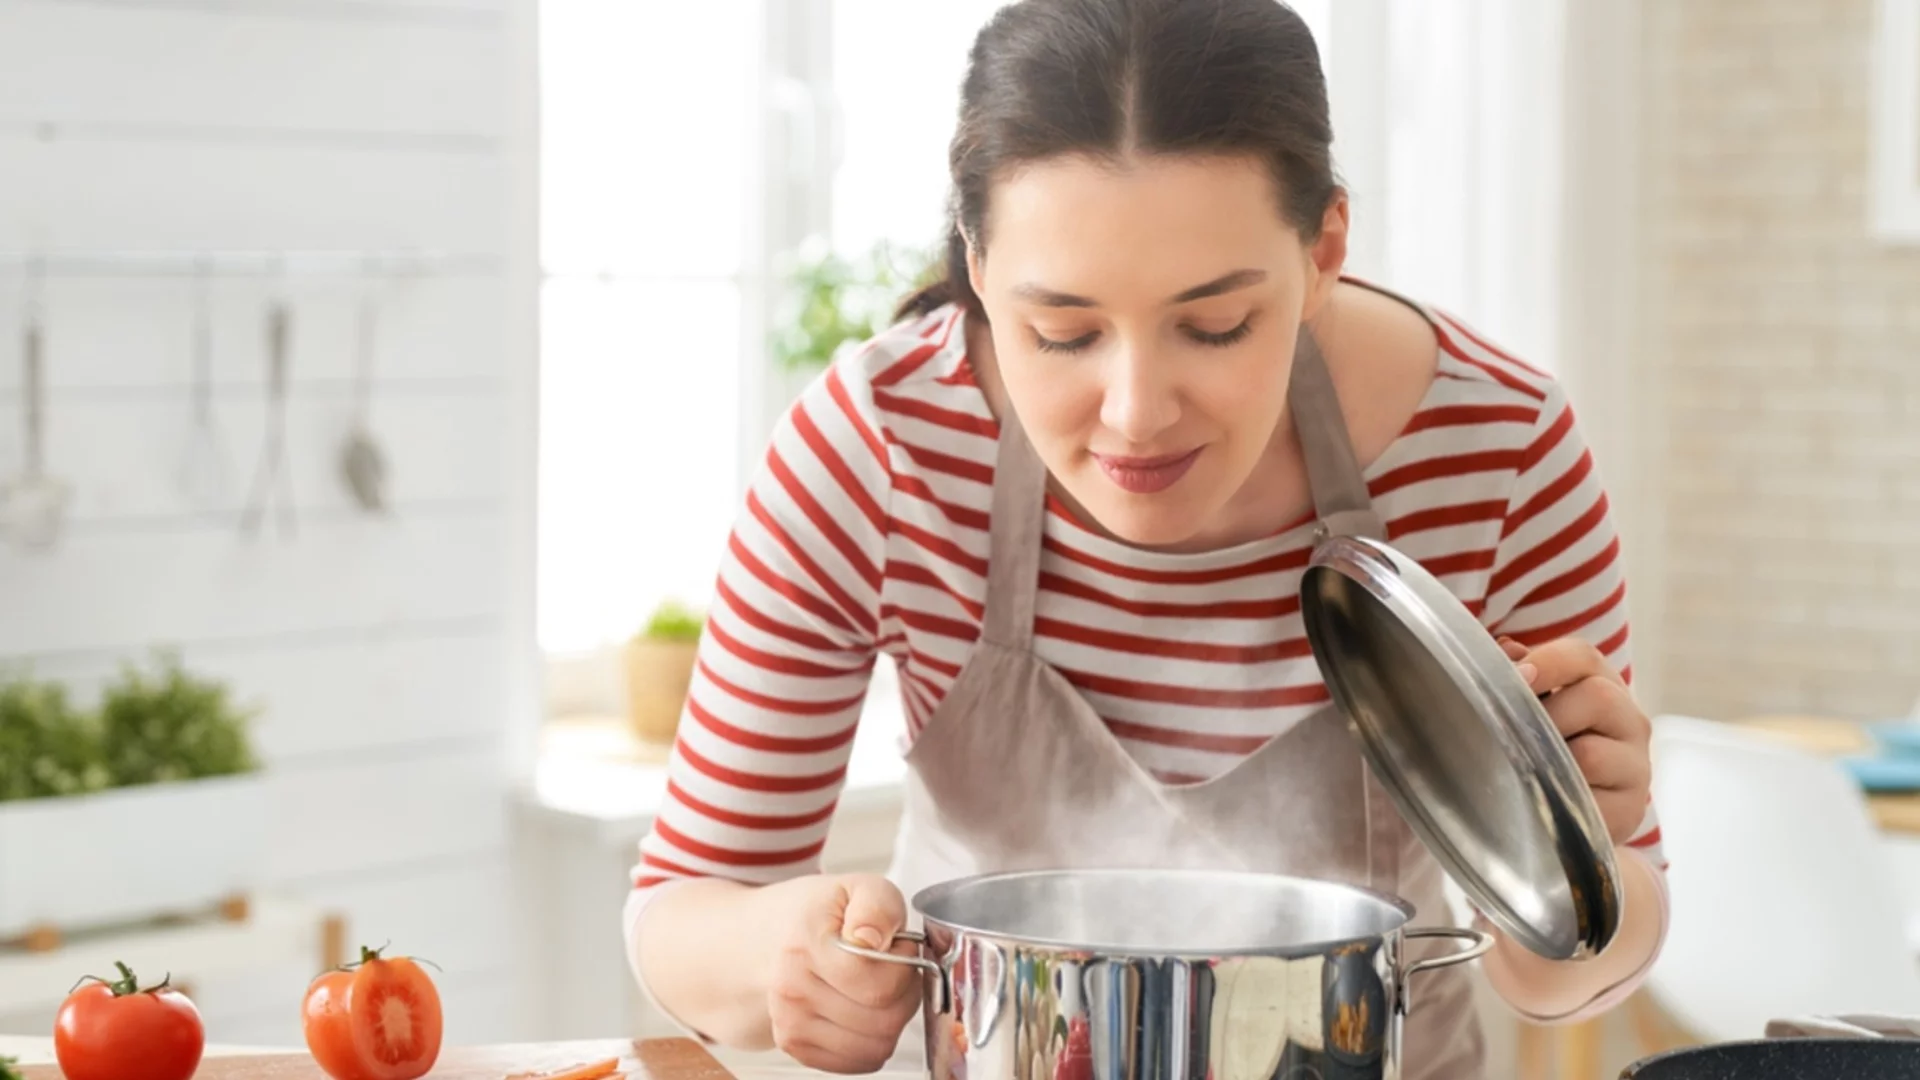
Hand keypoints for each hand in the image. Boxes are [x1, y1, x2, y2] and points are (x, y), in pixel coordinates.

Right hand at [765, 873, 921, 1073]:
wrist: (767, 938)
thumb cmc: (819, 914)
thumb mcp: (857, 887)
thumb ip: (877, 906)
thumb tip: (870, 939)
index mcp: (806, 945)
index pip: (881, 986)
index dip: (905, 966)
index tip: (896, 947)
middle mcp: (791, 990)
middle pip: (884, 1022)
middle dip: (905, 995)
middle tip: (892, 968)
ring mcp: (790, 1024)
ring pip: (877, 1047)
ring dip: (892, 1020)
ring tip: (877, 987)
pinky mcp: (796, 1047)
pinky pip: (860, 1061)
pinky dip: (873, 1040)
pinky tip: (862, 1009)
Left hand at [1499, 636, 1651, 844]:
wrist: (1558, 815)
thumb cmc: (1538, 751)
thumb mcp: (1527, 710)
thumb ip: (1517, 677)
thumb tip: (1506, 651)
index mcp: (1601, 684)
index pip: (1583, 657)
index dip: (1547, 662)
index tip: (1516, 676)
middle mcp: (1629, 721)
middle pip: (1598, 697)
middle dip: (1545, 715)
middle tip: (1514, 735)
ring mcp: (1635, 767)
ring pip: (1590, 754)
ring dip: (1548, 763)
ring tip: (1525, 772)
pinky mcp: (1629, 809)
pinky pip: (1590, 800)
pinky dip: (1559, 800)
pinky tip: (1542, 801)